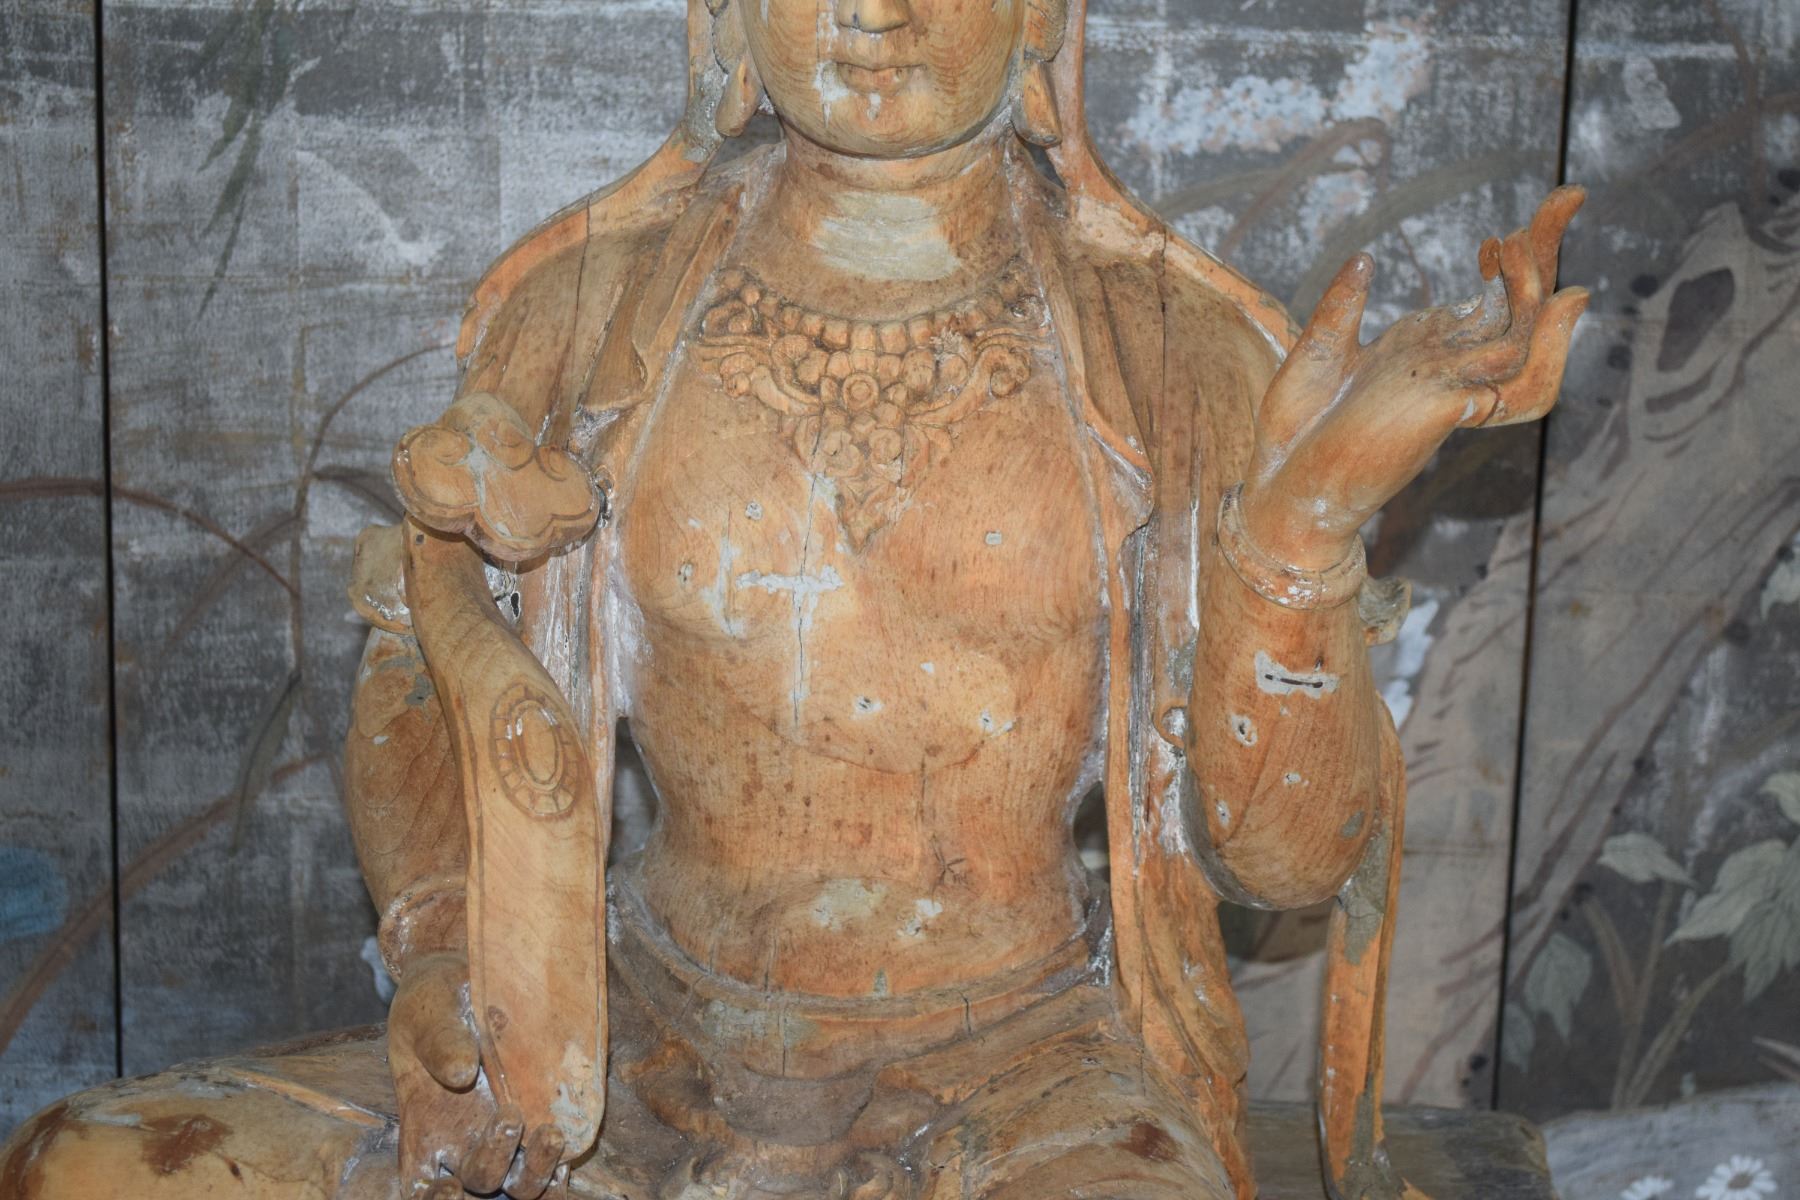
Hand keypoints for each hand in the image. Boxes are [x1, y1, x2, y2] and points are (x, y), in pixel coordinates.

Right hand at [388, 951, 569, 1198]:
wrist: (466, 985)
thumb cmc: (435, 1005)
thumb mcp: (429, 1015)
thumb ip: (441, 1042)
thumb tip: (462, 1072)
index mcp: (425, 1131)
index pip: (422, 1186)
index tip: (448, 1189)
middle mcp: (463, 1144)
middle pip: (481, 1181)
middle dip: (495, 1161)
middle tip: (510, 1117)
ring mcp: (502, 1137)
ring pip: (519, 1184)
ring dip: (537, 1172)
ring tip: (551, 1135)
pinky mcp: (538, 1120)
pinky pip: (547, 1162)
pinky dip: (557, 1170)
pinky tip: (568, 1152)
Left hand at [1240, 187, 1589, 569]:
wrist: (1276, 485)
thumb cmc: (1296, 431)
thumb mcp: (1318, 351)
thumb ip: (1343, 305)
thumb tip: (1365, 258)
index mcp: (1423, 351)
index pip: (1488, 300)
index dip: (1514, 259)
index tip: (1509, 226)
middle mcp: (1447, 366)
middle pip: (1519, 305)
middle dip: (1546, 250)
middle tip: (1568, 194)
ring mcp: (1449, 386)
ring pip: (1526, 338)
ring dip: (1535, 289)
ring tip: (1521, 242)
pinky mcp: (1442, 405)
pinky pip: (1513, 378)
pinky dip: (1541, 343)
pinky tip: (1551, 306)